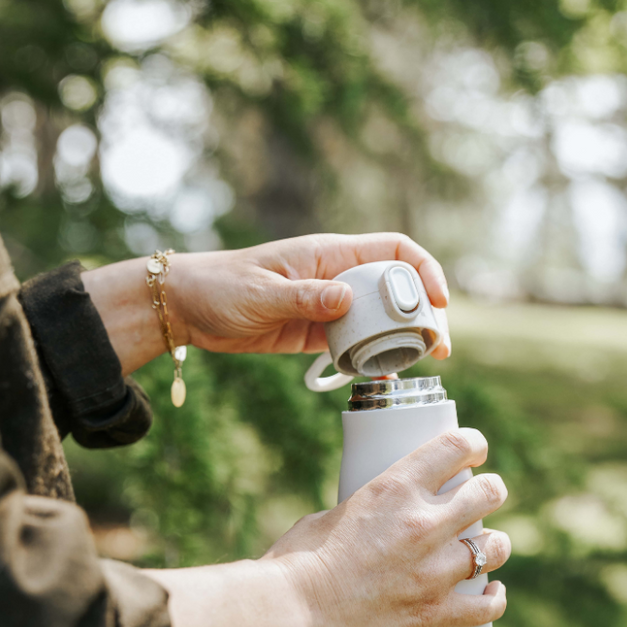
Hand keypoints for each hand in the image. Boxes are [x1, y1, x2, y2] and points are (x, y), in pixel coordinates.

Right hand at [150, 427, 509, 626]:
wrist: (290, 612)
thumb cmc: (297, 561)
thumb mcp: (332, 514)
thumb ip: (366, 511)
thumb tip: (377, 517)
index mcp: (395, 488)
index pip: (455, 447)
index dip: (473, 445)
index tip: (475, 451)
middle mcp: (422, 523)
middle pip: (488, 494)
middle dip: (491, 492)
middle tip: (486, 497)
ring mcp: (431, 570)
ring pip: (494, 547)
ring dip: (495, 545)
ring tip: (490, 546)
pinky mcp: (431, 612)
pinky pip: (484, 608)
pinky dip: (492, 599)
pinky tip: (492, 593)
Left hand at [168, 232, 450, 357]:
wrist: (188, 307)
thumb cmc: (219, 287)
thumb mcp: (260, 294)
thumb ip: (305, 297)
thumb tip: (349, 300)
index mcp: (329, 254)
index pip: (393, 251)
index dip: (424, 269)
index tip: (438, 300)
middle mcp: (337, 277)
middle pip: (397, 288)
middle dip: (424, 313)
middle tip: (438, 346)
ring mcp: (330, 305)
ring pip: (382, 318)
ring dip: (404, 338)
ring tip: (421, 362)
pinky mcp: (318, 332)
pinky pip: (357, 342)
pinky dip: (375, 357)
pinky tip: (385, 375)